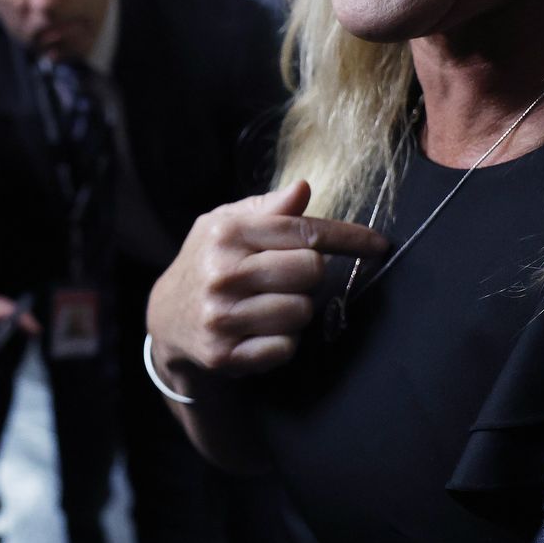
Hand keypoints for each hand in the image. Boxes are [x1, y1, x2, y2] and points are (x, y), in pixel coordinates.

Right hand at [146, 182, 388, 388]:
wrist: (165, 318)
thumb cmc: (208, 261)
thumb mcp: (226, 224)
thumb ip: (268, 208)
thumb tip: (303, 188)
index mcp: (226, 234)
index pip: (304, 231)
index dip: (348, 238)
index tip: (378, 244)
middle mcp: (222, 273)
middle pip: (310, 270)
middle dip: (311, 273)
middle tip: (291, 276)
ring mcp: (222, 316)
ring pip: (301, 311)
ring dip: (297, 308)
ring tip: (272, 303)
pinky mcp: (225, 354)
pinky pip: (285, 347)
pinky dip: (284, 339)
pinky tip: (263, 329)